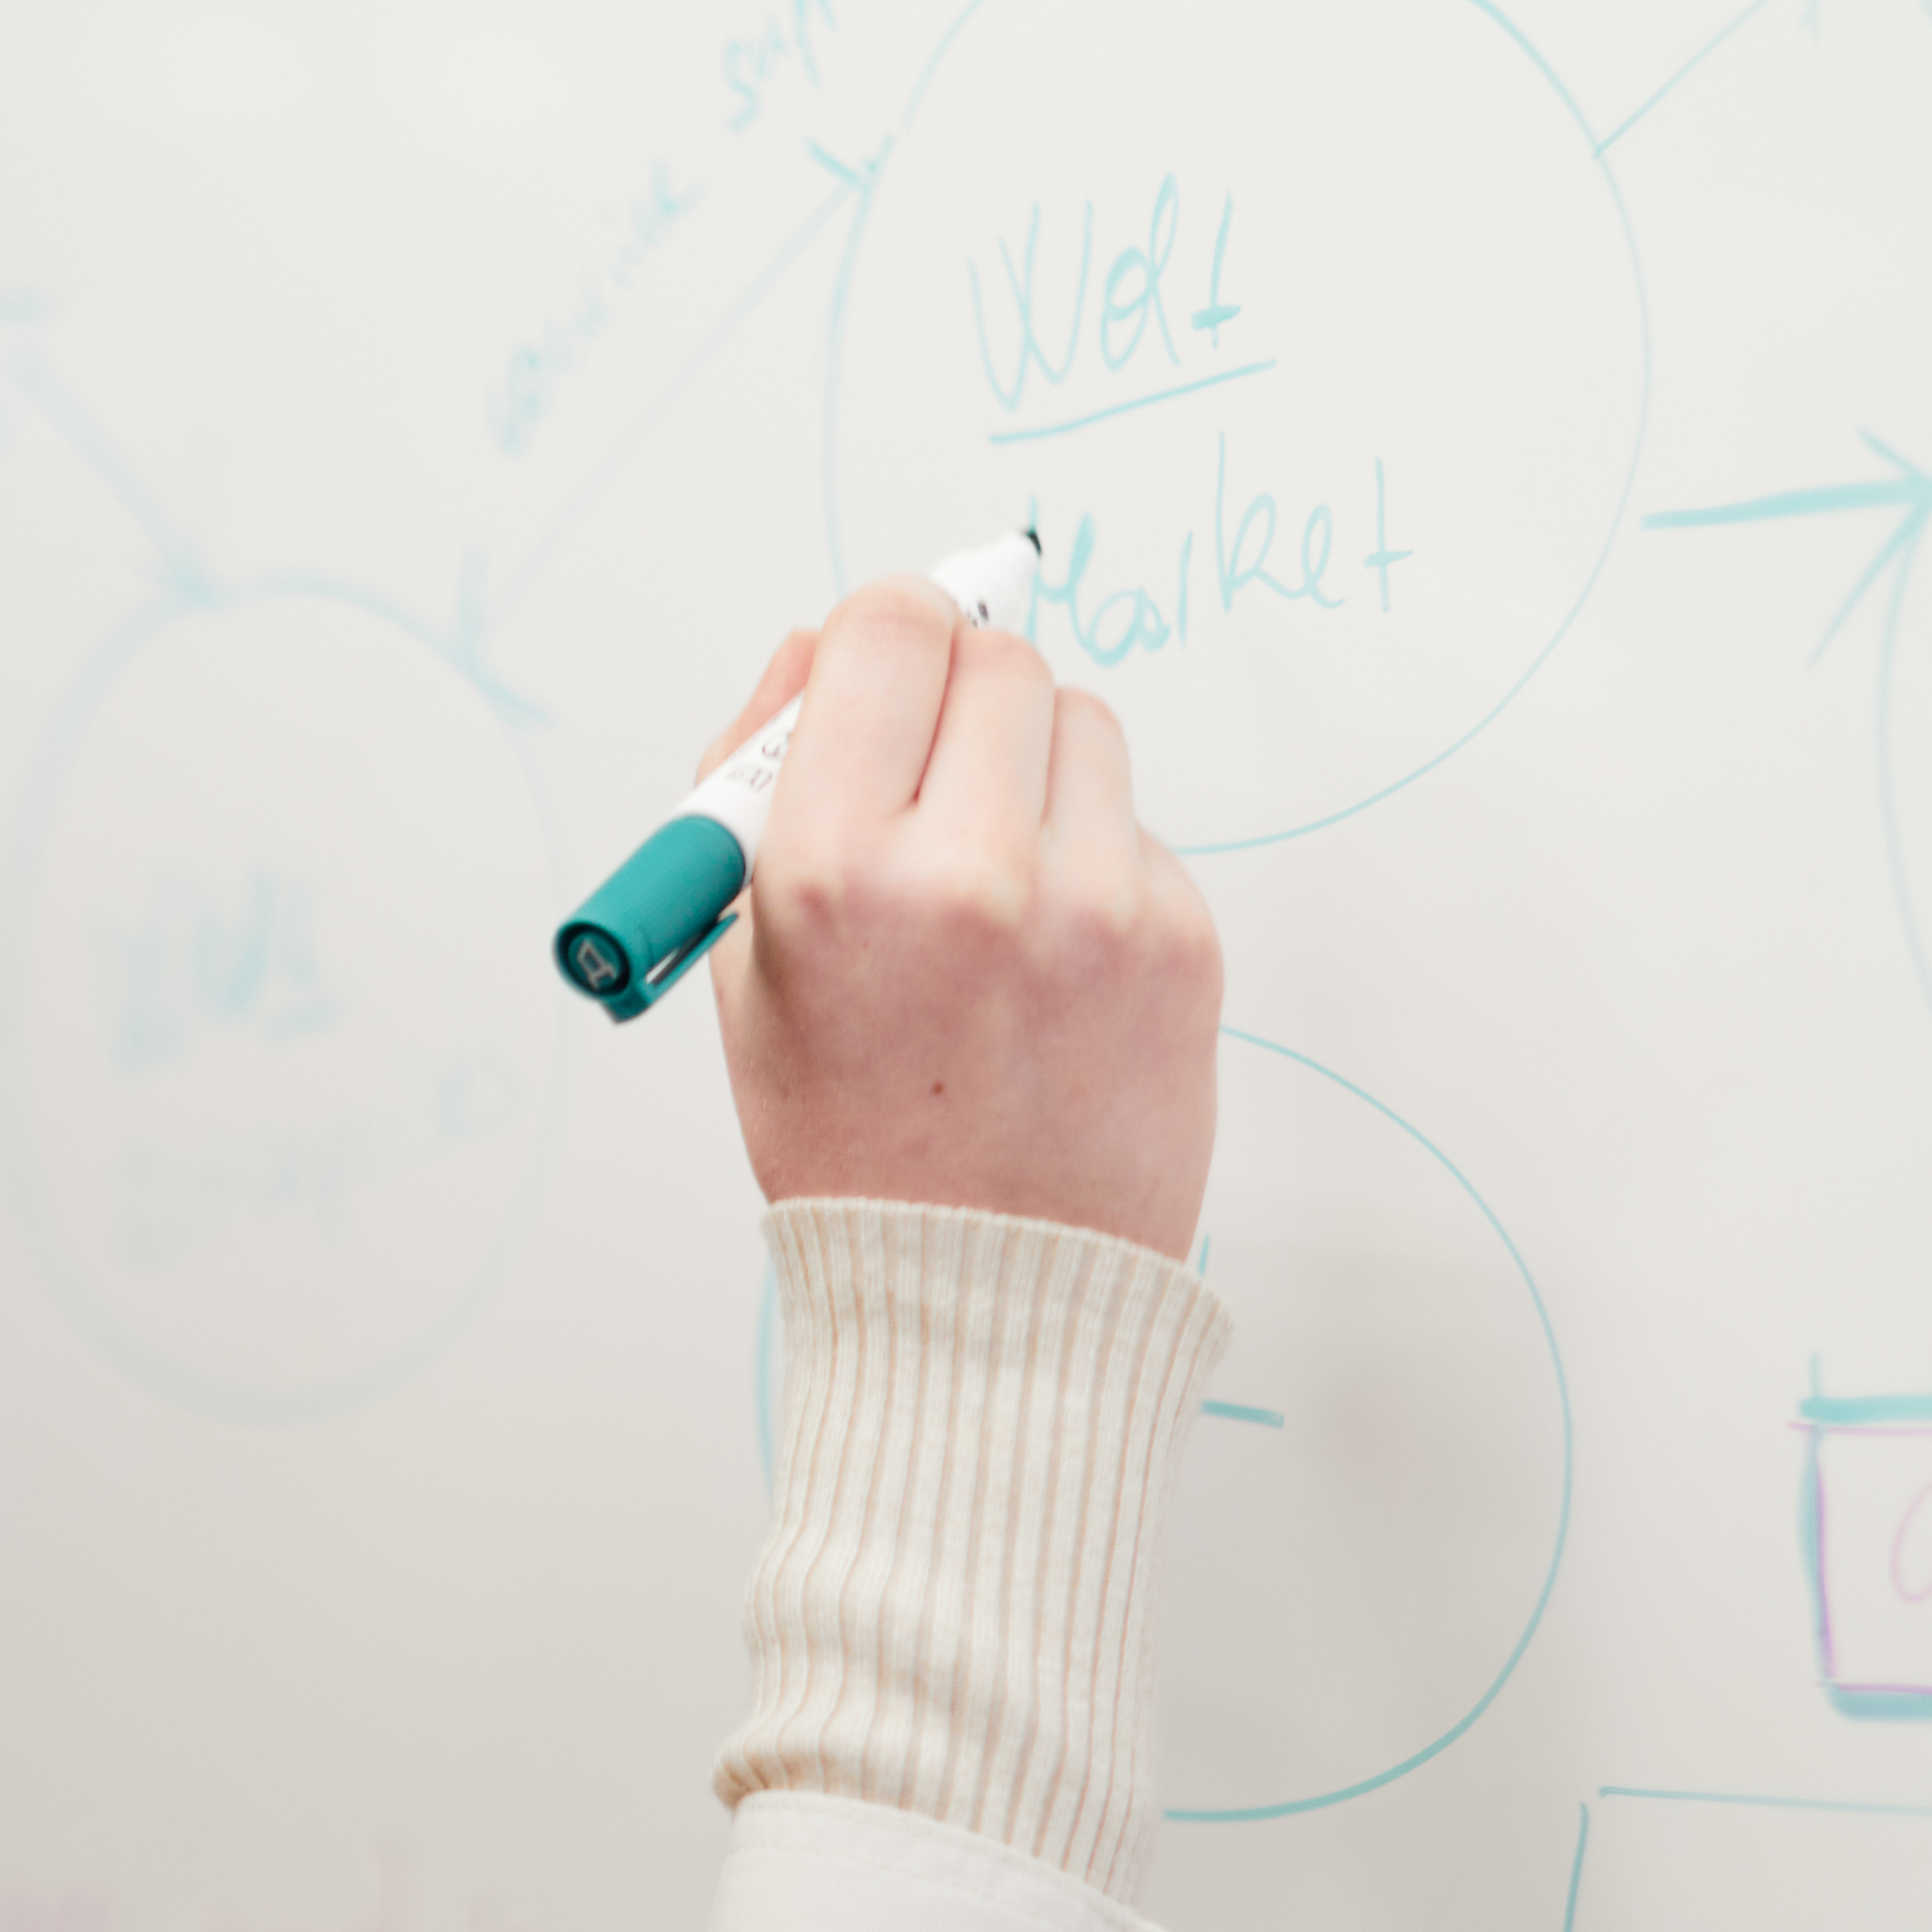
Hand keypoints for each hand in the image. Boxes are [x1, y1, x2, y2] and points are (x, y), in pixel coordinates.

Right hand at [700, 576, 1219, 1256]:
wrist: (981, 1300)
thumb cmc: (851, 1138)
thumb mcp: (751, 966)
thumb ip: (767, 786)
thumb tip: (821, 647)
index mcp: (833, 872)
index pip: (886, 630)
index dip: (881, 635)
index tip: (882, 667)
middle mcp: (971, 873)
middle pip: (995, 657)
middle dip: (956, 695)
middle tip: (933, 773)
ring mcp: (1092, 905)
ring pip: (1082, 722)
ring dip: (1035, 765)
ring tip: (994, 876)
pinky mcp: (1180, 939)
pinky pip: (1136, 825)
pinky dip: (1091, 858)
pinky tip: (1048, 957)